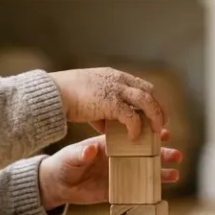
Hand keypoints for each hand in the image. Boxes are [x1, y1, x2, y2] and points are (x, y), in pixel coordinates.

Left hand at [37, 129, 181, 209]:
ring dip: (160, 172)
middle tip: (177, 154)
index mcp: (109, 144)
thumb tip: (90, 150)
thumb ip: (81, 154)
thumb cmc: (64, 165)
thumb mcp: (71, 157)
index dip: (148, 135)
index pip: (132, 137)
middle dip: (161, 154)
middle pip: (144, 154)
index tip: (163, 132)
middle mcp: (118, 158)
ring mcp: (118, 173)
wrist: (58, 184)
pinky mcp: (116, 189)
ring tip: (176, 173)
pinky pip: (137, 189)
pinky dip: (150, 190)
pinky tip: (163, 191)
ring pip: (144, 171)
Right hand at [48, 68, 165, 139]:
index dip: (150, 99)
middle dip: (157, 107)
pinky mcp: (111, 103)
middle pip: (149, 91)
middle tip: (161, 123)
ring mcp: (116, 90)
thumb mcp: (88, 99)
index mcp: (114, 76)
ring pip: (147, 101)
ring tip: (155, 131)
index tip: (154, 112)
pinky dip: (135, 127)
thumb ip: (101, 110)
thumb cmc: (66, 96)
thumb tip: (106, 126)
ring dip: (154, 116)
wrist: (54, 94)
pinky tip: (134, 137)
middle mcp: (119, 80)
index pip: (141, 84)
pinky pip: (132, 117)